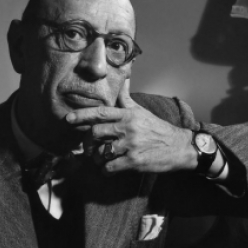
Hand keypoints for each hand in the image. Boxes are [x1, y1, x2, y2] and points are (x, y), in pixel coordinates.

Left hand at [65, 79, 196, 174]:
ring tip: (100, 159)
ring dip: (97, 158)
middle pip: (96, 133)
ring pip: (101, 151)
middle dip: (88, 142)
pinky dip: (105, 170)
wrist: (179, 147)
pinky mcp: (134, 161)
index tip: (68, 119)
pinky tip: (108, 169)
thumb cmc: (157, 129)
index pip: (101, 112)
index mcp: (128, 115)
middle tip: (89, 147)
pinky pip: (110, 167)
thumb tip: (123, 77)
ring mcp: (130, 145)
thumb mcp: (141, 111)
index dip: (82, 115)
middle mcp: (128, 128)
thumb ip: (126, 98)